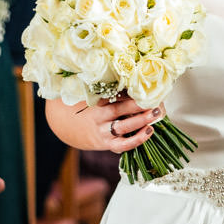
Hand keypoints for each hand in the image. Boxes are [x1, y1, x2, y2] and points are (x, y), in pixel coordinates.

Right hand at [47, 93, 163, 152]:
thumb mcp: (95, 95)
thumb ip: (113, 89)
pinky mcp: (108, 144)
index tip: (146, 86)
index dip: (130, 92)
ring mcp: (103, 131)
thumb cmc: (89, 107)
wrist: (68, 127)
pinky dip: (137, 140)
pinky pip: (123, 145)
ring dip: (140, 120)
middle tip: (155, 100)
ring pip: (123, 127)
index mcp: (96, 101)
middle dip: (138, 105)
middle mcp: (99, 116)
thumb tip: (137, 78)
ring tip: (156, 113)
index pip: (113, 95)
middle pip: (119, 109)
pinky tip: (149, 131)